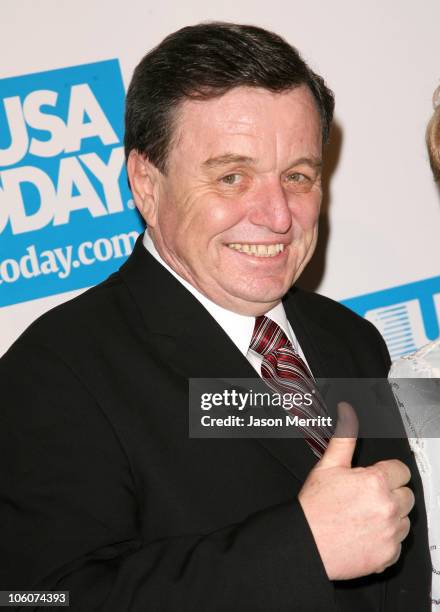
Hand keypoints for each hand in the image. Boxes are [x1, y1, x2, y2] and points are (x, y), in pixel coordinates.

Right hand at [298, 401, 414, 579]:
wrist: (306, 544)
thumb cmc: (315, 508)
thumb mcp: (328, 465)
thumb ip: (344, 436)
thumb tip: (347, 411)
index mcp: (375, 482)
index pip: (401, 471)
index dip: (386, 473)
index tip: (374, 479)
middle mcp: (387, 507)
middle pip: (407, 495)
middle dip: (390, 494)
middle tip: (366, 498)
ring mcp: (390, 532)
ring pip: (405, 519)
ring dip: (390, 517)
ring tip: (364, 516)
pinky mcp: (389, 554)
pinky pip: (398, 543)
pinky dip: (386, 540)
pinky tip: (365, 534)